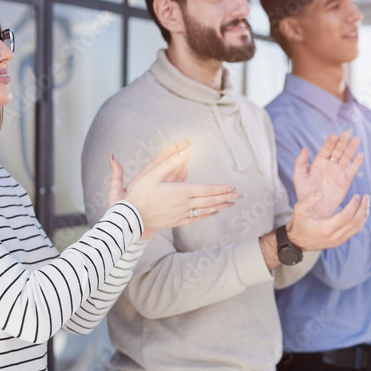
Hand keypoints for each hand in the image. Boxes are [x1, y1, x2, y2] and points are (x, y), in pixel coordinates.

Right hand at [113, 140, 242, 236]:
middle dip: (227, 197)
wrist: (130, 218)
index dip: (222, 189)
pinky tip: (214, 212)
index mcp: (181, 192)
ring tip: (232, 204)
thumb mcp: (153, 173)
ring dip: (220, 206)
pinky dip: (208, 214)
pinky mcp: (177, 221)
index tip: (234, 187)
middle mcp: (184, 204)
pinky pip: (197, 218)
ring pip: (206, 210)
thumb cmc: (139, 193)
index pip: (207, 190)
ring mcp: (181, 214)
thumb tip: (185, 149)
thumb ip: (170, 161)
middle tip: (240, 196)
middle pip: (211, 201)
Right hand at [286, 191, 370, 250]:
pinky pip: (354, 231)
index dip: (353, 206)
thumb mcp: (298, 209)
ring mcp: (338, 241)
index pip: (345, 217)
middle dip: (362, 209)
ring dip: (364, 215)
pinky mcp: (339, 242)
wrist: (296, 242)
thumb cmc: (298, 224)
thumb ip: (308, 199)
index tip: (357, 195)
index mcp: (325, 229)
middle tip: (367, 197)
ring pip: (357, 228)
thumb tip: (321, 192)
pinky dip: (360, 221)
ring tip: (367, 203)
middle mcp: (333, 237)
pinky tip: (362, 212)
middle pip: (354, 223)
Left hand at [291, 131, 364, 218]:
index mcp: (318, 162)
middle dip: (342, 142)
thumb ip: (300, 163)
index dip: (330, 143)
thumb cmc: (304, 194)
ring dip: (351, 149)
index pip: (325, 149)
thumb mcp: (299, 177)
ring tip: (356, 140)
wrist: (314, 210)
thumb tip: (304, 148)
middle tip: (347, 134)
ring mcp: (338, 173)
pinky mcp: (345, 182)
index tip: (334, 136)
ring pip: (346, 158)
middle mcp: (329, 165)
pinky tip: (360, 155)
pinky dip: (356, 163)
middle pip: (337, 151)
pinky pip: (352, 171)